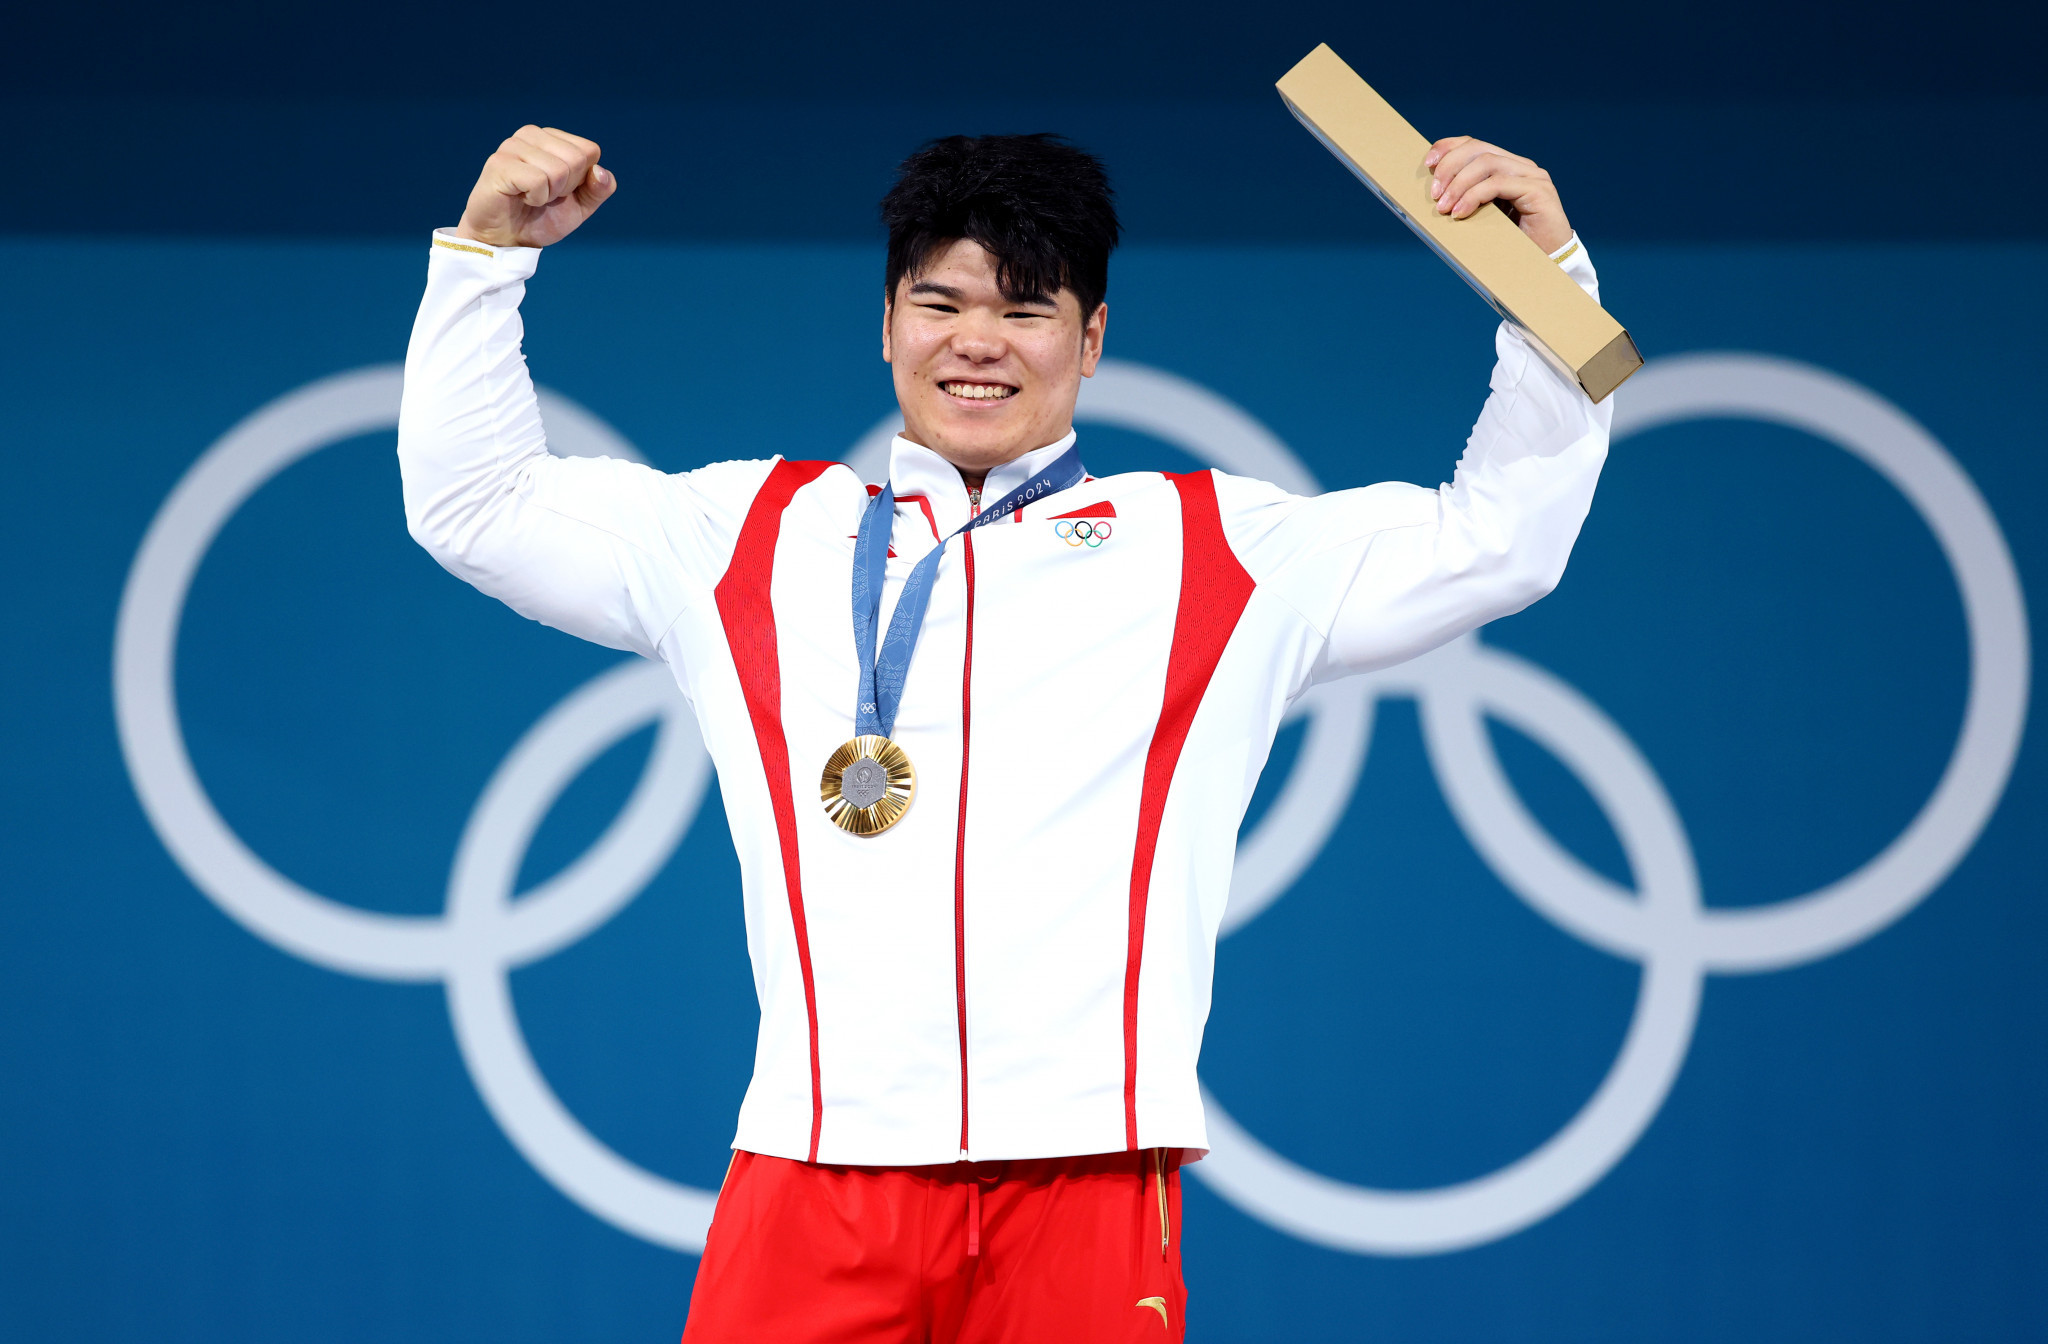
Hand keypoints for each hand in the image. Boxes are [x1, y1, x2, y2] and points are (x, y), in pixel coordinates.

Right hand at [455, 126, 616, 247]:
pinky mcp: (500, 163)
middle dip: (567, 187)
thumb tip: (600, 171)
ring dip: (549, 194)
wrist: (508, 239)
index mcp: (552, 138)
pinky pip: (538, 181)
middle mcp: (532, 134)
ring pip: (558, 170)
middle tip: (544, 194)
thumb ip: (599, 189)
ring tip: (530, 196)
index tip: (560, 189)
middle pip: (577, 159)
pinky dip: (535, 198)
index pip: (590, 151)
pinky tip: (520, 197)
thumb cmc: (542, 217)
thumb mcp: (581, 206)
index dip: (582, 179)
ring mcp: (513, 146)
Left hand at [1423, 137, 1571, 254]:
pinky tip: (1461, 213)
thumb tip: (1434, 194)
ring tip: (1444, 208)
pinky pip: (1498, 183)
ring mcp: (1532, 176)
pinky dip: (1474, 196)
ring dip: (1459, 184)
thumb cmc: (1512, 244)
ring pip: (1487, 163)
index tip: (1427, 163)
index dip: (1448, 148)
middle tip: (1435, 194)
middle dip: (1449, 167)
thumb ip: (1468, 199)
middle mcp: (1521, 166)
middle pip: (1478, 149)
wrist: (1546, 264)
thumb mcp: (1483, 216)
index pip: (1474, 144)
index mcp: (1508, 167)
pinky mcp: (1537, 190)